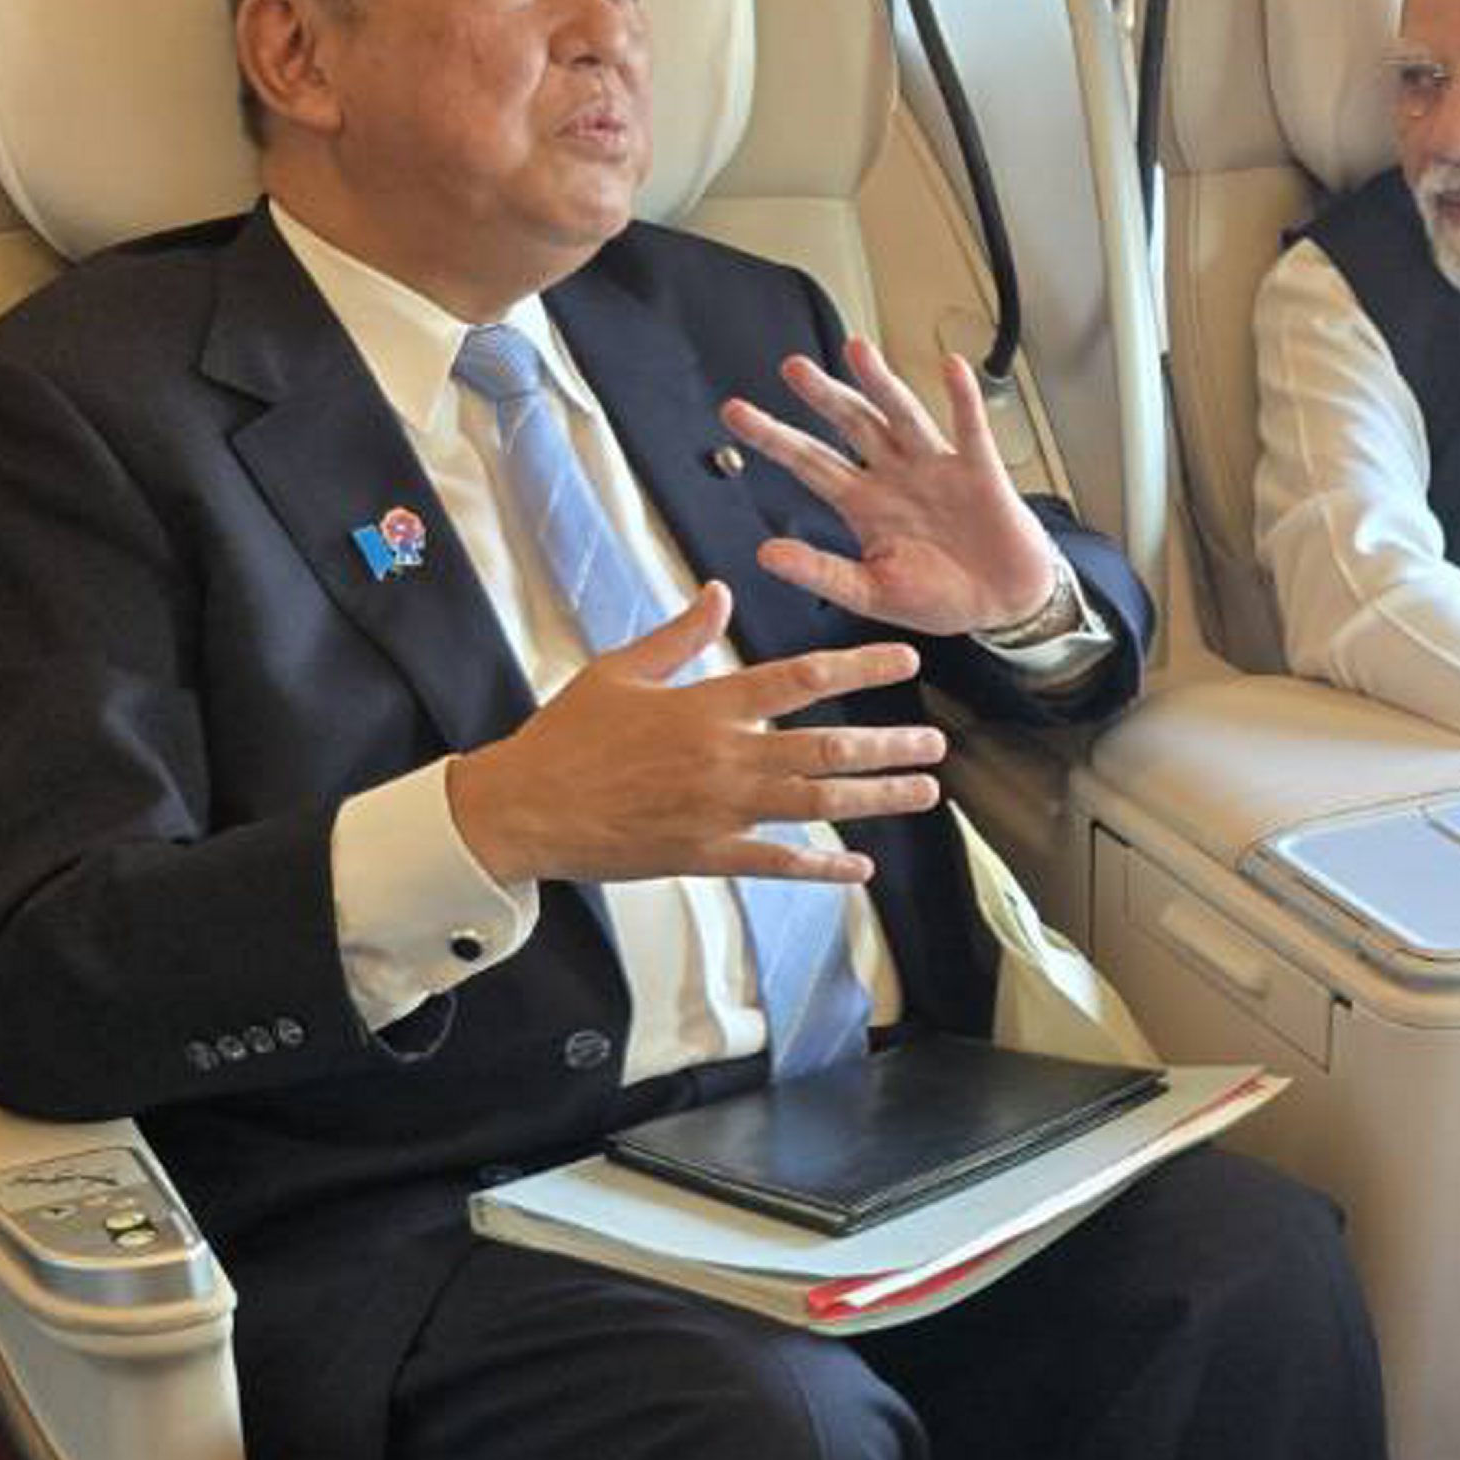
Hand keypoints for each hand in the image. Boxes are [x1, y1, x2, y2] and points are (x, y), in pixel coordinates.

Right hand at [443, 585, 936, 887]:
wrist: (524, 808)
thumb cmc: (567, 736)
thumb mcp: (619, 671)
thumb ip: (680, 635)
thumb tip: (721, 592)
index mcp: (706, 706)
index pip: (798, 679)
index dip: (858, 668)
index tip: (904, 661)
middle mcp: (723, 758)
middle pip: (824, 748)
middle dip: (888, 745)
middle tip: (935, 741)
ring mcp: (718, 811)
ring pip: (815, 805)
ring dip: (875, 799)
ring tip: (924, 791)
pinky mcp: (705, 855)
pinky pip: (777, 864)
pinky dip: (822, 867)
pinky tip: (860, 867)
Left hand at [727, 336, 1070, 641]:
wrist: (1004, 603)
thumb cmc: (940, 598)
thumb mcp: (871, 593)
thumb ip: (821, 573)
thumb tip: (765, 554)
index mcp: (863, 504)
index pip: (809, 462)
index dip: (773, 437)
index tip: (734, 412)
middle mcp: (894, 475)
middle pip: (852, 425)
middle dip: (823, 397)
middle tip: (791, 368)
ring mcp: (936, 468)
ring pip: (902, 415)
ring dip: (881, 383)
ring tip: (856, 350)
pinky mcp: (979, 472)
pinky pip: (969, 429)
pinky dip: (962, 399)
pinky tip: (951, 367)